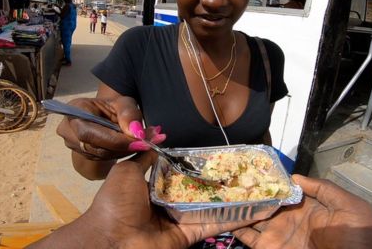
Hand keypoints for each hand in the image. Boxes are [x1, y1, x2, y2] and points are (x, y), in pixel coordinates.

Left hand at [27, 152, 254, 248]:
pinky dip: (236, 218)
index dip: (201, 164)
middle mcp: (171, 202)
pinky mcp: (190, 235)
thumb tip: (155, 134)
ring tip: (259, 186)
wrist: (112, 239)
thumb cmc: (116, 202)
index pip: (183, 171)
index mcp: (155, 186)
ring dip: (234, 198)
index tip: (221, 154)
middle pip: (201, 189)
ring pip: (212, 206)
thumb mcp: (127, 171)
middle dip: (222, 181)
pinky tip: (256, 207)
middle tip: (246, 169)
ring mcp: (182, 220)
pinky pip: (214, 224)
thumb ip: (145, 156)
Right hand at [56, 96, 165, 160]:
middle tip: (149, 143)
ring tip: (147, 141)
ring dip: (126, 151)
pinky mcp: (83, 154)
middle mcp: (68, 130)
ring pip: (101, 155)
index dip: (116, 141)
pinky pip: (103, 158)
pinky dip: (121, 153)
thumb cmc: (112, 106)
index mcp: (74, 111)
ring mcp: (73, 144)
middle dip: (124, 147)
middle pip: (96, 147)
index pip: (91, 133)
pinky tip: (135, 146)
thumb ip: (129, 114)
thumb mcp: (124, 103)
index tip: (140, 142)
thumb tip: (136, 133)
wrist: (105, 114)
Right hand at [233, 175, 371, 248]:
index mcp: (307, 206)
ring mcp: (279, 236)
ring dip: (238, 208)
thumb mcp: (351, 207)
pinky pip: (251, 240)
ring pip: (253, 219)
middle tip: (228, 178)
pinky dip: (236, 229)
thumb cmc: (360, 238)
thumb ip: (324, 189)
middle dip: (248, 191)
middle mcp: (289, 218)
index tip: (251, 167)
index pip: (283, 189)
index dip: (268, 179)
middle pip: (264, 202)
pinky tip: (223, 217)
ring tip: (221, 194)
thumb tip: (294, 176)